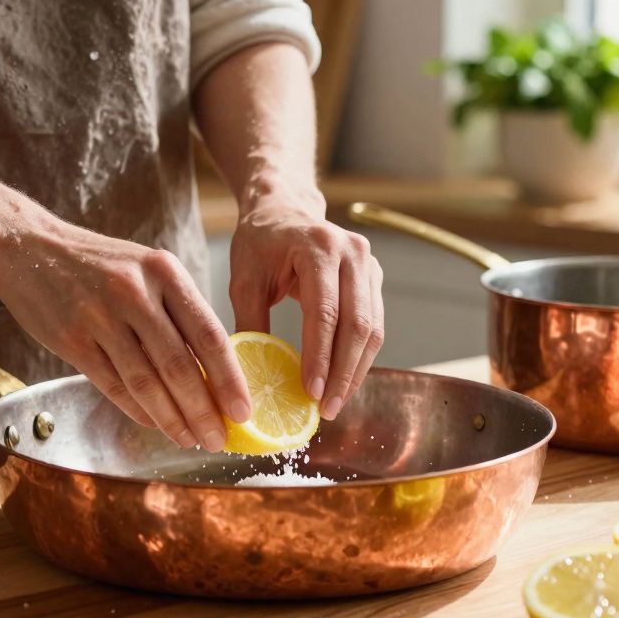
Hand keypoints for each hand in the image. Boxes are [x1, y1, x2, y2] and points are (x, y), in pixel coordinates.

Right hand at [0, 213, 251, 450]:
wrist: (29, 247)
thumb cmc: (98, 264)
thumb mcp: (145, 269)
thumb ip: (177, 311)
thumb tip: (213, 370)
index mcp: (164, 271)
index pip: (208, 334)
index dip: (230, 379)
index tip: (244, 410)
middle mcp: (135, 292)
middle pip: (179, 365)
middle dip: (204, 410)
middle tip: (219, 438)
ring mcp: (100, 316)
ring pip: (146, 382)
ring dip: (172, 418)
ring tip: (190, 439)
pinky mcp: (72, 339)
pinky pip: (112, 385)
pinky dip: (137, 410)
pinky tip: (155, 424)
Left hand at [229, 191, 383, 420]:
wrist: (283, 208)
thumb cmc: (260, 243)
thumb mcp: (244, 280)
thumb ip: (250, 324)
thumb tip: (252, 377)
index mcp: (318, 247)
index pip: (325, 312)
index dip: (321, 357)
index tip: (311, 393)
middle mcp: (352, 252)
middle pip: (357, 324)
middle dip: (343, 372)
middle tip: (327, 409)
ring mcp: (369, 264)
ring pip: (372, 328)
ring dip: (356, 370)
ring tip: (336, 403)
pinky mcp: (374, 278)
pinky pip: (373, 324)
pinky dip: (360, 356)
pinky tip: (344, 380)